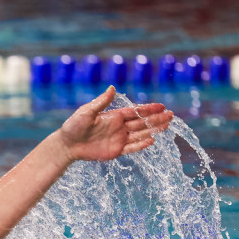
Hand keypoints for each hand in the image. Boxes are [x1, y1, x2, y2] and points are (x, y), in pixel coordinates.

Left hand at [57, 86, 173, 161]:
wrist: (67, 145)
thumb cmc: (74, 126)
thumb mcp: (86, 112)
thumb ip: (101, 102)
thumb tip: (112, 87)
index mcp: (114, 116)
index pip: (135, 112)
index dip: (149, 109)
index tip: (162, 106)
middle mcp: (119, 127)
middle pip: (141, 122)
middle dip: (156, 119)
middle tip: (171, 115)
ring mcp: (118, 139)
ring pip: (140, 134)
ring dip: (153, 130)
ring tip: (167, 126)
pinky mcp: (115, 151)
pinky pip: (131, 148)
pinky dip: (141, 144)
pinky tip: (152, 140)